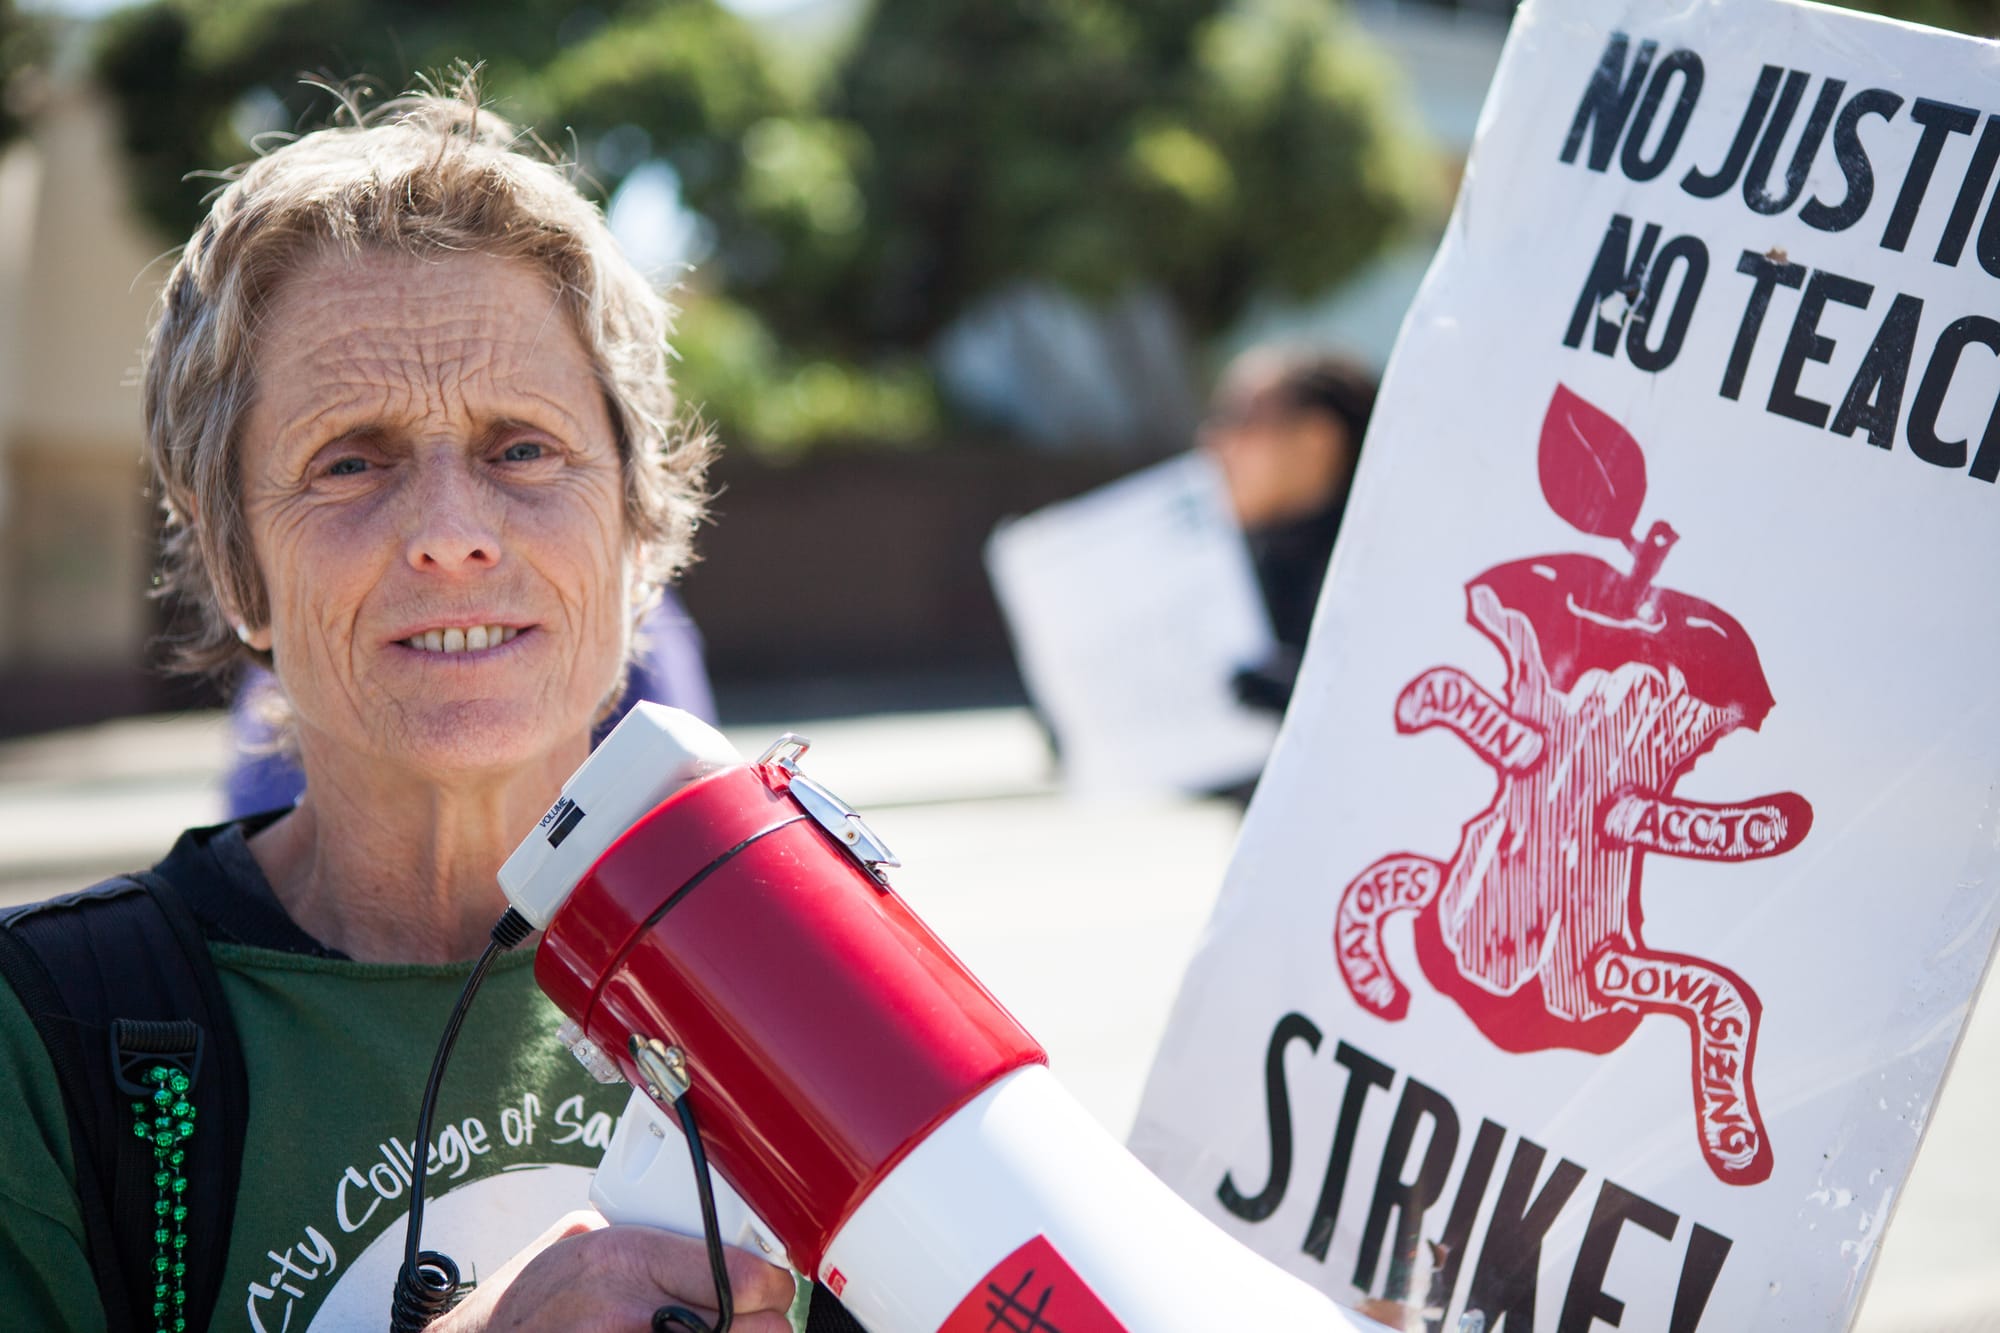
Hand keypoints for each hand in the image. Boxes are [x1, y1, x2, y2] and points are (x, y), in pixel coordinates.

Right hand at [434, 1210, 795, 1331]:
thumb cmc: (525, 1300)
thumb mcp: (578, 1240)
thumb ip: (642, 1234)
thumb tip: (706, 1228)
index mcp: (626, 1257)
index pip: (745, 1275)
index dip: (773, 1284)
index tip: (771, 1286)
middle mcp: (630, 1312)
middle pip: (754, 1330)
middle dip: (765, 1325)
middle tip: (759, 1319)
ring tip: (730, 1332)